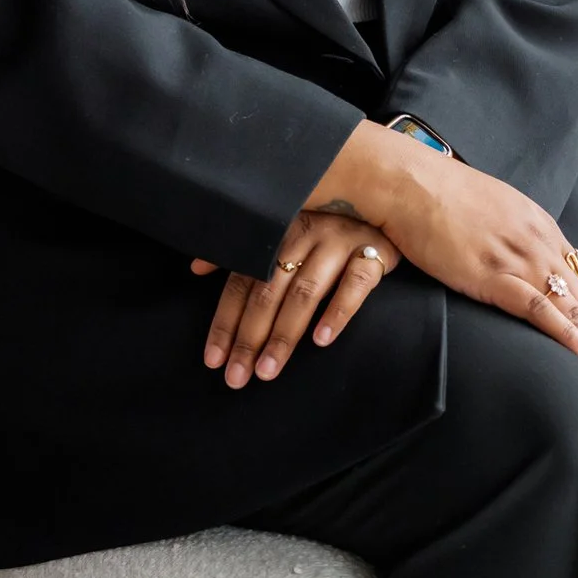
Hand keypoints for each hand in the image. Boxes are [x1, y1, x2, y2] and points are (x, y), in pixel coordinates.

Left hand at [190, 211, 400, 388]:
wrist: (382, 199)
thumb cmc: (322, 227)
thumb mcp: (280, 232)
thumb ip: (240, 251)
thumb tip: (195, 268)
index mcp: (275, 232)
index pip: (241, 281)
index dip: (225, 321)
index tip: (213, 360)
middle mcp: (304, 235)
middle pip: (269, 292)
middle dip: (250, 337)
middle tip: (237, 377)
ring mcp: (338, 242)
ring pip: (306, 293)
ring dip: (285, 334)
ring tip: (268, 370)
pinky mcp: (373, 252)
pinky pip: (356, 284)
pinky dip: (338, 311)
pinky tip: (323, 340)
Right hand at [389, 154, 577, 386]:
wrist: (409, 183)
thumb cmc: (437, 193)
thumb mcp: (489, 206)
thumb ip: (508, 229)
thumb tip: (507, 248)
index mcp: (538, 223)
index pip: (577, 274)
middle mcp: (537, 240)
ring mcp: (517, 257)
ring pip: (568, 306)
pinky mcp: (493, 275)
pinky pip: (540, 310)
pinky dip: (566, 335)